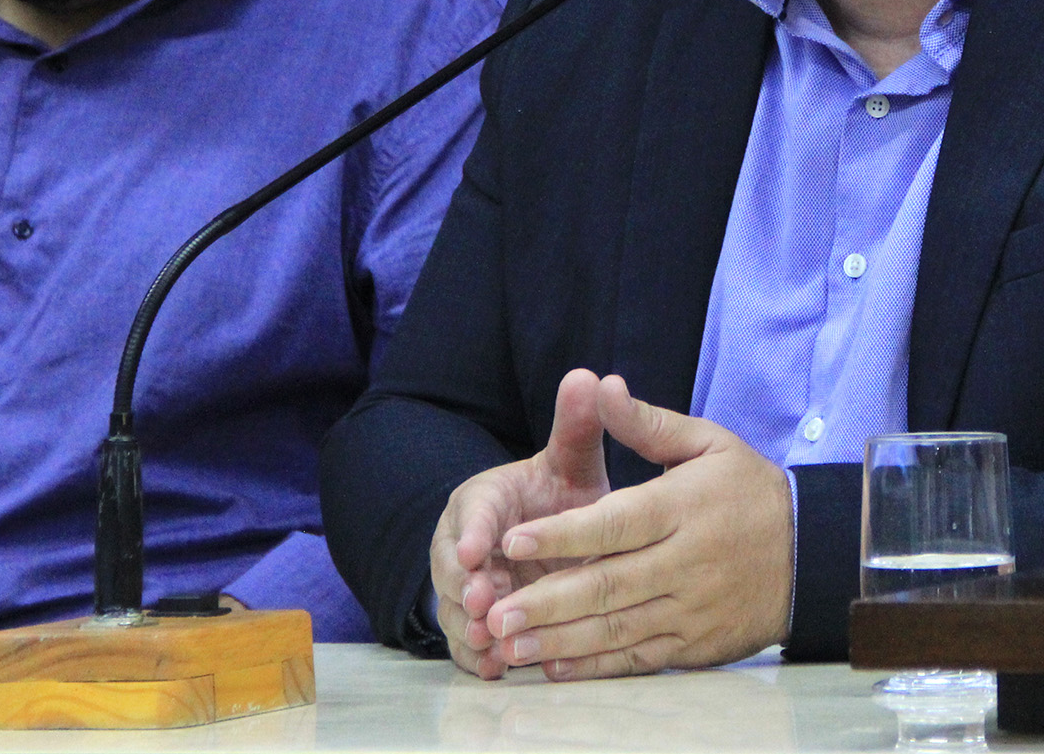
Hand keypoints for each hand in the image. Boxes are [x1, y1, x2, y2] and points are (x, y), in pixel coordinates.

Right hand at [431, 369, 610, 678]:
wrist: (551, 539)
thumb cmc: (558, 496)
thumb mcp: (570, 462)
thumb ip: (577, 426)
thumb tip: (589, 375)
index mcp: (483, 500)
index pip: (471, 512)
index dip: (472, 531)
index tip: (474, 549)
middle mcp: (463, 545)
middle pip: (454, 570)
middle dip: (467, 587)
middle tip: (485, 601)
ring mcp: (467, 589)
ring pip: (458, 612)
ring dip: (471, 628)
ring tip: (491, 642)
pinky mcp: (476, 625)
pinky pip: (468, 646)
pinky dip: (478, 659)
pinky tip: (496, 668)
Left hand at [483, 372, 791, 679]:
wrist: (811, 552)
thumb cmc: (750, 490)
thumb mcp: (709, 442)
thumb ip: (648, 423)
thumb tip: (602, 387)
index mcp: (683, 507)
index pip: (614, 524)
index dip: (562, 534)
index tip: (513, 540)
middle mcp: (686, 562)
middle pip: (608, 585)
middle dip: (547, 601)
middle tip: (495, 612)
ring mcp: (692, 608)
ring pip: (617, 628)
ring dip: (560, 639)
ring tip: (508, 643)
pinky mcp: (697, 643)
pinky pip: (639, 658)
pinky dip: (596, 665)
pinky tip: (556, 664)